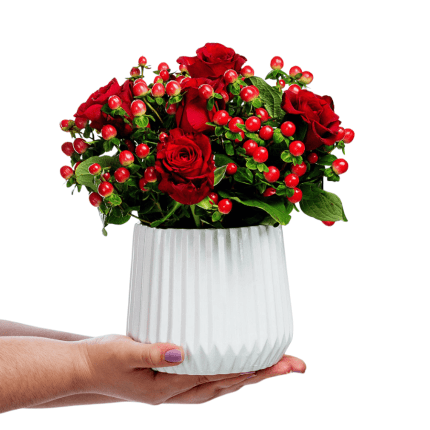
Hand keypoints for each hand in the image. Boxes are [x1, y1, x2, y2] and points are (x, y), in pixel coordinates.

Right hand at [78, 335, 305, 404]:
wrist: (85, 370)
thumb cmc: (101, 360)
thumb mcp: (122, 353)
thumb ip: (151, 351)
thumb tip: (181, 351)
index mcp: (168, 388)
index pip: (219, 378)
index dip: (249, 371)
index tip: (278, 364)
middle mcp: (179, 392)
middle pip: (230, 383)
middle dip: (264, 374)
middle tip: (295, 365)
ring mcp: (178, 388)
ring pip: (224, 383)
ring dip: (252, 375)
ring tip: (279, 367)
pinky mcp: (175, 377)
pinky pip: (211, 377)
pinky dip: (232, 373)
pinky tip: (241, 367)